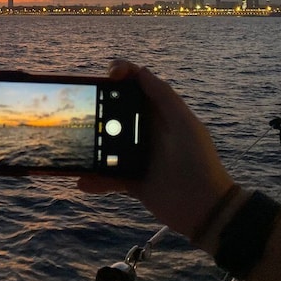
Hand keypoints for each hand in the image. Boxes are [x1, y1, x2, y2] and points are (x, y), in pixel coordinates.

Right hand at [78, 59, 234, 240]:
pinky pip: (106, 176)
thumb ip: (164, 96)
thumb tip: (140, 70)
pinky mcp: (130, 180)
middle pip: (114, 111)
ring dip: (89, 145)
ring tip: (76, 148)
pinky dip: (94, 179)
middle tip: (80, 110)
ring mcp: (135, 155)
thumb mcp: (185, 125)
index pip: (136, 85)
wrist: (204, 209)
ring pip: (105, 144)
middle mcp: (144, 130)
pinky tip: (83, 181)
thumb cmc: (198, 162)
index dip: (121, 74)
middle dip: (95, 107)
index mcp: (159, 113)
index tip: (108, 76)